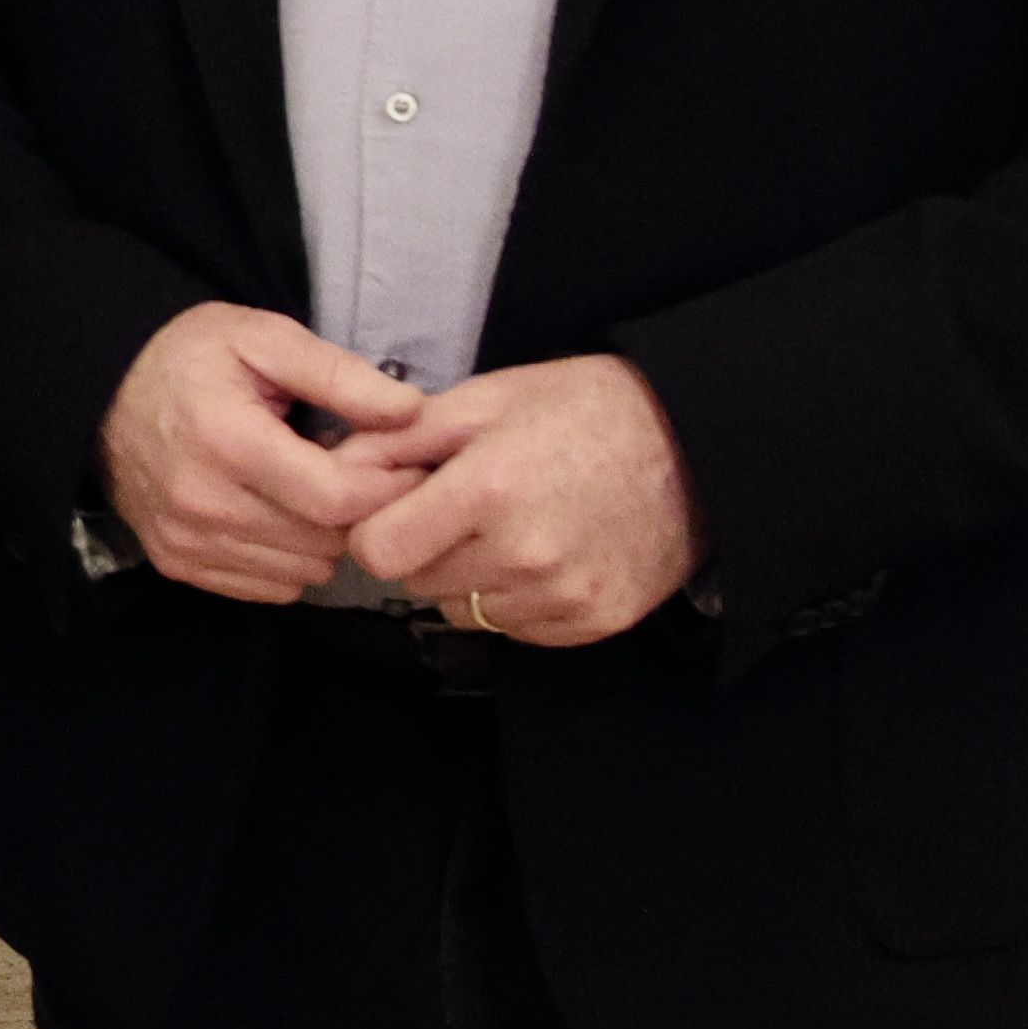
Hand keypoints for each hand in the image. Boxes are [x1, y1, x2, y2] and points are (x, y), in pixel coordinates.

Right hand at [93, 301, 437, 602]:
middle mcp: (201, 502)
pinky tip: (279, 515)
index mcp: (227, 440)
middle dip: (357, 512)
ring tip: (315, 491)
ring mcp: (184, 539)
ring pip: (302, 574)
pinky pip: (268, 588)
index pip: (336, 499)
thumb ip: (340, 375)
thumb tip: (411, 412)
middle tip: (357, 473)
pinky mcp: (175, 562)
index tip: (402, 464)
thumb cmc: (190, 356)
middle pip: (324, 542)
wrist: (101, 389)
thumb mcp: (265, 338)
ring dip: (324, 540)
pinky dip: (288, 560)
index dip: (387, 487)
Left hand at [344, 352, 698, 644]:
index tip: (399, 506)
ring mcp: (561, 597)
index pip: (377, 552)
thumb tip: (332, 468)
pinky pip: (515, 628)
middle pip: (416, 582)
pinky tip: (544, 551)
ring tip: (511, 525)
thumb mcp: (484, 400)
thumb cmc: (583, 410)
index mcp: (486, 492)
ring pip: (463, 610)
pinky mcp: (592, 622)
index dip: (377, 527)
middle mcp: (522, 556)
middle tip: (464, 506)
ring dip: (468, 576)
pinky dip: (514, 598)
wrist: (695, 445)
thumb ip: (399, 439)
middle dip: (424, 546)